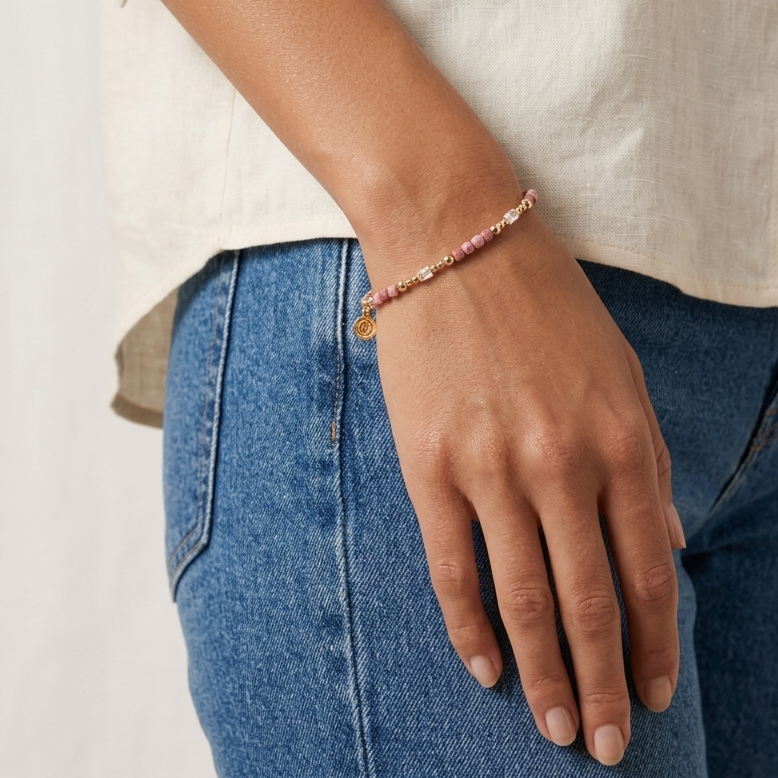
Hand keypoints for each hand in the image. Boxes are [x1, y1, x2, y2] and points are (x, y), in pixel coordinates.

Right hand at [369, 208, 684, 765]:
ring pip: (523, 599)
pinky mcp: (430, 468)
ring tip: (560, 726)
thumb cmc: (545, 307)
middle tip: (609, 745)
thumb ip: (645, 462)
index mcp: (621, 441)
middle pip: (589, 603)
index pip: (649, 573)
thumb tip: (661, 541)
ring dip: (545, 674)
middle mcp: (561, 465)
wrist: (456, 247)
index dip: (658, 646)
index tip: (658, 696)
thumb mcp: (620, 374)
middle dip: (606, 684)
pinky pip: (452, 570)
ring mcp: (491, 469)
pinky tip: (486, 671)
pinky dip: (470, 630)